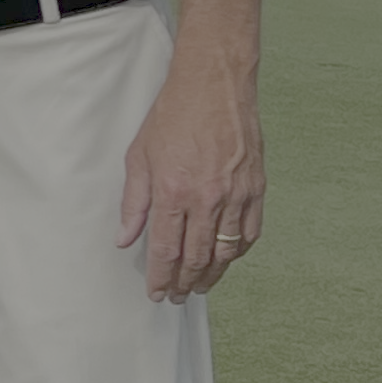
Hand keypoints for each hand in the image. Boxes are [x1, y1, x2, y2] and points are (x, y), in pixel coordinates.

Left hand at [119, 40, 262, 300]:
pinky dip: (237, 252)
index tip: (156, 293)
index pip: (165, 250)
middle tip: (176, 297)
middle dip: (184, 283)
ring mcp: (236, 195)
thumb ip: (134, 202)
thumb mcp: (139, 156)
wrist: (214, 85)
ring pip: (225, 251)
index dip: (160, 277)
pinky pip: (249, 233)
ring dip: (211, 275)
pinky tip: (226, 260)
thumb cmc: (172, 116)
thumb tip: (125, 239)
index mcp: (173, 192)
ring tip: (199, 288)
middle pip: (196, 257)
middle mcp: (206, 198)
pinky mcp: (256, 188)